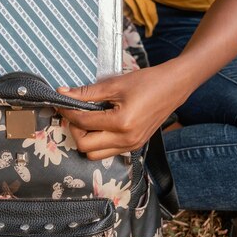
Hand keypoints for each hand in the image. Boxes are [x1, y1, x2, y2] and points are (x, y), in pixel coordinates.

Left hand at [57, 62, 189, 159]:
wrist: (174, 86)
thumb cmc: (147, 82)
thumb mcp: (114, 84)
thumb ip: (86, 92)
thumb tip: (63, 94)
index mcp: (121, 122)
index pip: (83, 123)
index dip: (67, 112)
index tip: (62, 102)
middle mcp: (126, 139)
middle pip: (85, 147)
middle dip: (75, 130)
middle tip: (74, 113)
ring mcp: (131, 145)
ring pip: (95, 155)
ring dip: (86, 139)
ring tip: (87, 120)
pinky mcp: (134, 146)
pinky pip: (108, 152)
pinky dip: (98, 142)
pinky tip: (100, 125)